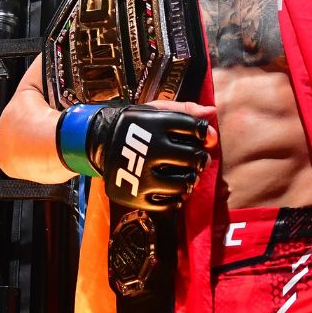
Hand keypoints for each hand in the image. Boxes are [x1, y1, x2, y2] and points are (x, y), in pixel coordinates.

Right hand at [79, 102, 214, 211]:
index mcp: (157, 124)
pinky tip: (176, 190)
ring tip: (189, 176)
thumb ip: (185, 110)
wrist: (99, 142)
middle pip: (193, 157)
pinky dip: (178, 198)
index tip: (203, 137)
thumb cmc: (135, 126)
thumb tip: (212, 112)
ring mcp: (143, 174)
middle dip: (201, 159)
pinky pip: (169, 203)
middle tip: (199, 160)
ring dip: (192, 180)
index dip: (205, 134)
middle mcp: (151, 149)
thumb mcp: (156, 110)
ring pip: (184, 182)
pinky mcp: (137, 195)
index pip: (196, 128)